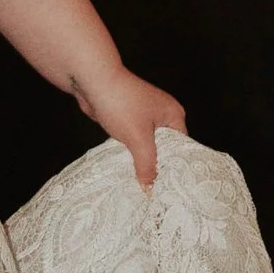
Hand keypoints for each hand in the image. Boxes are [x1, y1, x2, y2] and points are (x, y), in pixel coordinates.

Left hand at [79, 67, 187, 188]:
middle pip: (164, 148)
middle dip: (156, 165)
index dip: (174, 167)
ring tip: (141, 184)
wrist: (92, 81)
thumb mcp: (138, 138)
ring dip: (141, 160)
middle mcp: (163, 115)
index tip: (168, 189)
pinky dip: (130, 152)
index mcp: (174, 115)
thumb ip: (147, 165)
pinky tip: (127, 168)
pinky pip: (134, 141)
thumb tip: (150, 188)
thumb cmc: (120, 104)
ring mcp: (145, 116)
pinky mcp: (128, 118)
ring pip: (147, 145)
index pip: (181, 148)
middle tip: (154, 191)